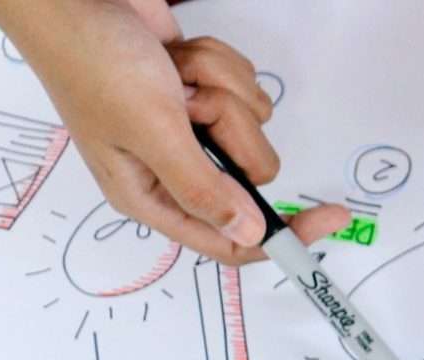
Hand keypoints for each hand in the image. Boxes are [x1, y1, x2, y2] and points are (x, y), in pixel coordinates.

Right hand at [0, 0, 344, 261]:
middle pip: (253, 172)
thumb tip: (248, 235)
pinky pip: (244, 86)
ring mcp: (189, 125)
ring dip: (219, 87)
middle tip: (188, 104)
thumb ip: (202, 188)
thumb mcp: (152, 132)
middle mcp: (173, 166)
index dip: (283, 235)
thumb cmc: (93, 63)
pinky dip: (216, 63)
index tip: (330, 217)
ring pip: (252, 122)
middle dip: (230, 128)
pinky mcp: (202, 91)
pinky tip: (176, 56)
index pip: (230, 240)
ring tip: (173, 74)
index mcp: (150, 194)